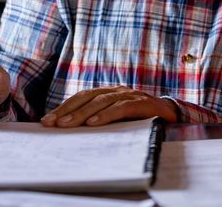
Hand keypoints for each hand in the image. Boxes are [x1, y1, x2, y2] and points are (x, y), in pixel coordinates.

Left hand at [41, 86, 178, 127]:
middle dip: (67, 110)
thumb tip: (70, 130)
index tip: (47, 120)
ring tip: (67, 125)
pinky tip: (93, 123)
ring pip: (102, 101)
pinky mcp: (143, 103)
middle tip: (51, 123)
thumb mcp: (118, 119)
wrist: (174, 115)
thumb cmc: (141, 119)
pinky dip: (106, 115)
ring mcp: (131, 95)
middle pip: (88, 97)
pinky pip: (121, 107)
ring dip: (82, 113)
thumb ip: (99, 120)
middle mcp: (118, 90)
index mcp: (109, 93)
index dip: (64, 107)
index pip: (82, 97)